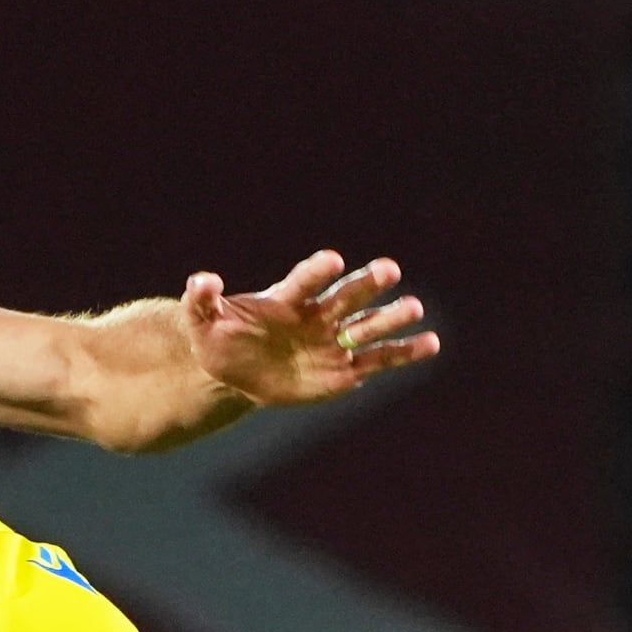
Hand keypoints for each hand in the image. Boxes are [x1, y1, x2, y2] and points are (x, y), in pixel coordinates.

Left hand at [179, 253, 437, 410]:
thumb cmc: (219, 337)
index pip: (305, 281)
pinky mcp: (343, 370)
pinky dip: (404, 353)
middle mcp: (317, 315)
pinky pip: (377, 360)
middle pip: (345, 298)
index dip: (317, 272)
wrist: (235, 370)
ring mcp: (333, 342)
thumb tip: (201, 280)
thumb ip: (200, 299)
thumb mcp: (201, 320)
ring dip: (390, 318)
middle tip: (389, 270)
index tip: (333, 260)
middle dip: (365, 285)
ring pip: (367, 327)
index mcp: (287, 299)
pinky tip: (431, 343)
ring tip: (414, 307)